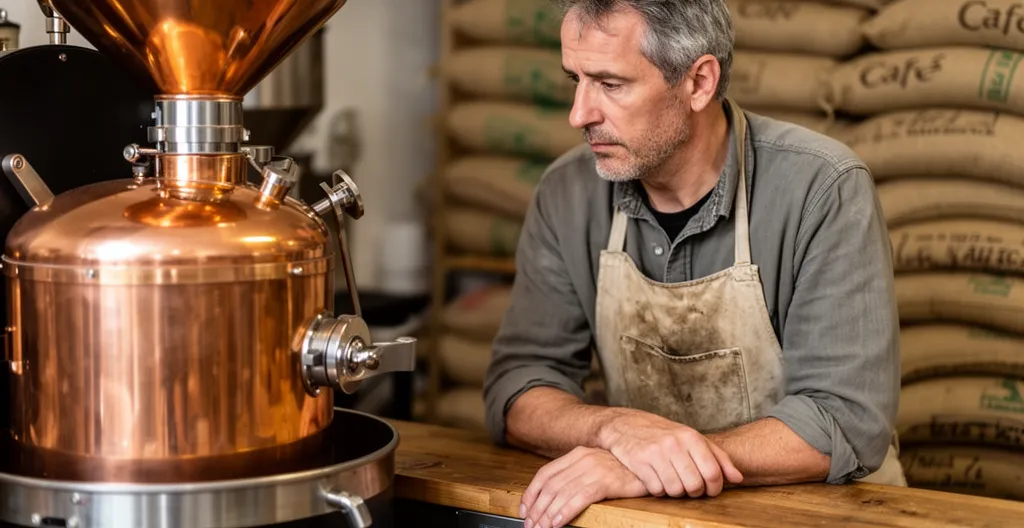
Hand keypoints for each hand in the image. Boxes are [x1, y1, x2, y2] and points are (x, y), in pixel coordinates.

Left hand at [520, 446, 645, 527]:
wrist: (651, 463)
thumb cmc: (624, 470)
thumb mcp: (596, 467)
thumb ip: (577, 476)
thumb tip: (554, 497)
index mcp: (577, 454)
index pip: (545, 474)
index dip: (531, 493)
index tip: (524, 509)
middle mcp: (583, 458)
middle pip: (550, 486)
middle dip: (537, 508)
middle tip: (530, 525)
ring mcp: (594, 468)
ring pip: (561, 493)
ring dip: (547, 514)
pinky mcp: (606, 480)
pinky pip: (579, 497)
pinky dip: (565, 511)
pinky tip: (558, 522)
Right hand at [599, 410, 742, 497]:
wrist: (625, 424)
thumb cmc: (663, 433)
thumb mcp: (691, 438)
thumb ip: (717, 456)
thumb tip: (738, 478)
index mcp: (691, 437)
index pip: (713, 473)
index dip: (714, 488)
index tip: (710, 489)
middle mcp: (674, 444)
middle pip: (695, 485)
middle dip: (695, 493)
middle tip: (691, 488)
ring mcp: (656, 453)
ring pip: (676, 490)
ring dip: (676, 492)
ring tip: (673, 482)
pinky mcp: (639, 463)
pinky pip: (657, 490)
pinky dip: (659, 490)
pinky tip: (658, 480)